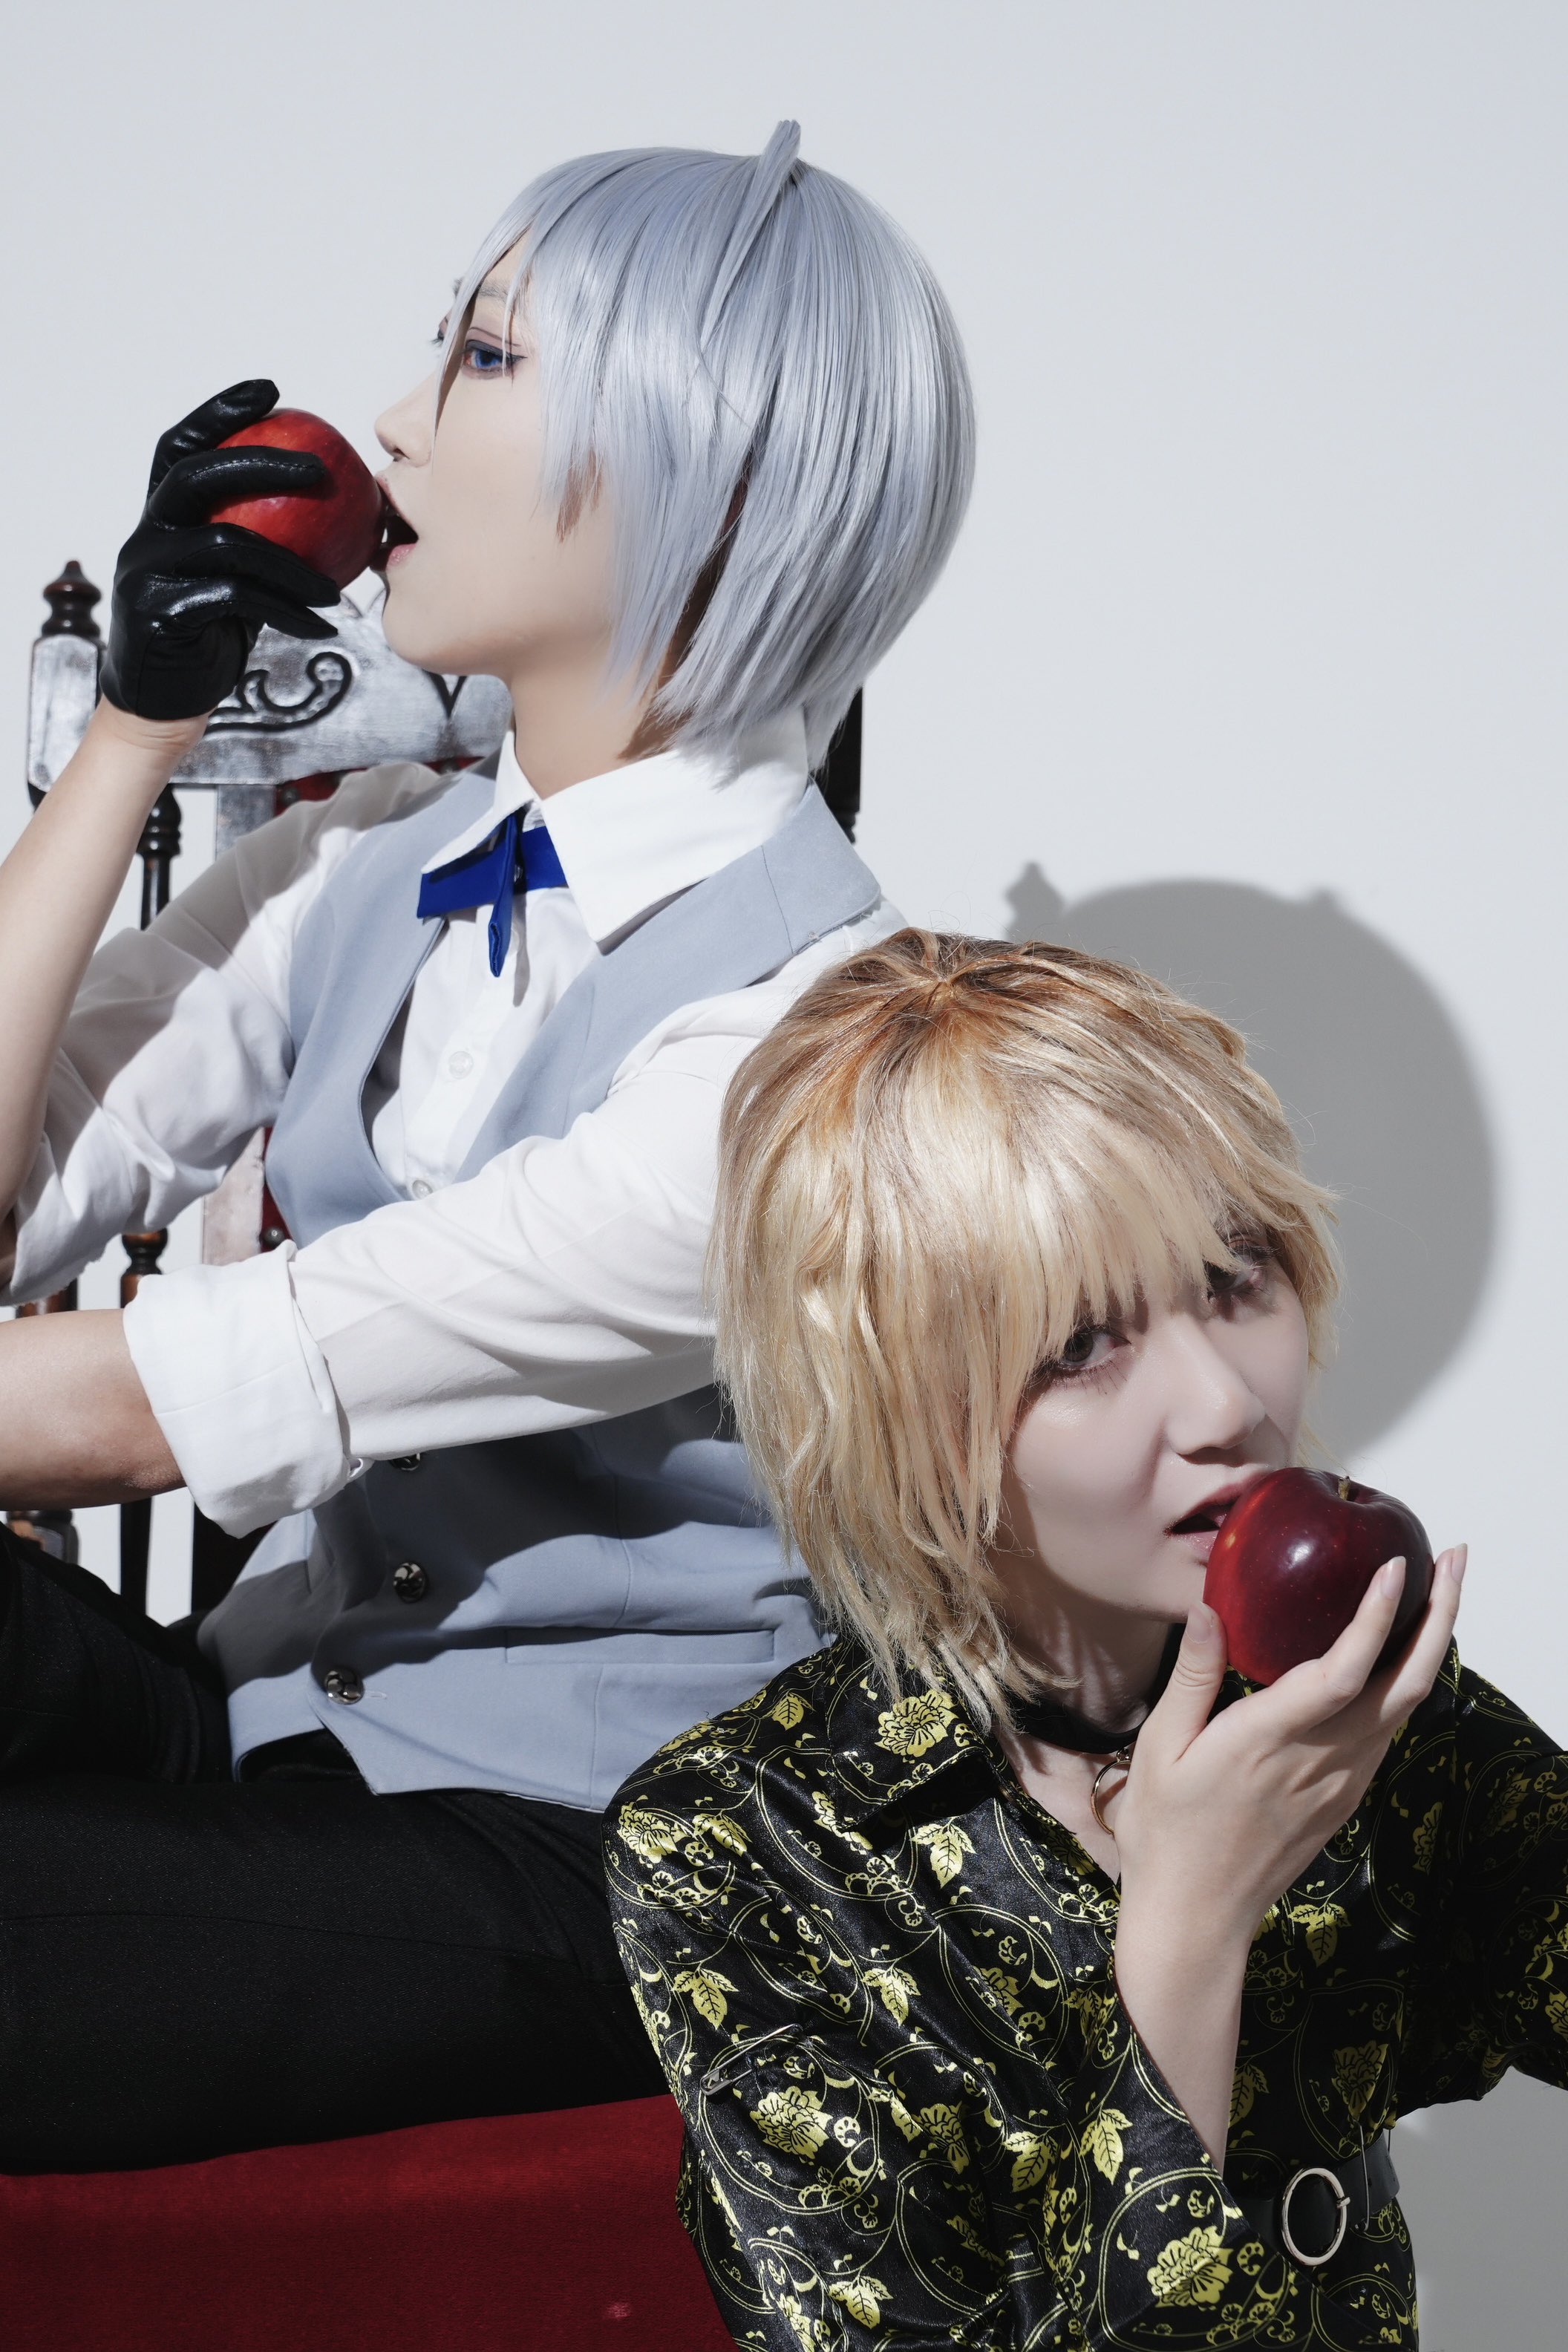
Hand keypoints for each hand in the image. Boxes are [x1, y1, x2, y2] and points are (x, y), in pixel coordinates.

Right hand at [100, 380, 341, 721]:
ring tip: (337, 588)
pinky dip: (285, 610)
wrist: (164, 704)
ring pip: (226, 542)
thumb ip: (261, 542)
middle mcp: (146, 534)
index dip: (221, 413)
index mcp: (162, 517)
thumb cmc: (210, 636)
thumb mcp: (236, 580)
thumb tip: (337, 512)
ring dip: (293, 563)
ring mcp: (145, 572)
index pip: (182, 446)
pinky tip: (322, 625)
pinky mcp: (157, 613)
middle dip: (261, 460)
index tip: (273, 391)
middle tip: (323, 469)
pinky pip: (234, 598)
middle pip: (197, 475)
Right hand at [1113, 1545, 1466, 1950]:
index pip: (1341, 1671)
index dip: (1376, 1618)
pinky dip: (1406, 1683)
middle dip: (1440, 1618)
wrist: (1197, 1916)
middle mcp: (1321, 1759)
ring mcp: (1342, 1782)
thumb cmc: (1166, 1830)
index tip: (1399, 1566)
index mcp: (1270, 1740)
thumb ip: (1194, 1676)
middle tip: (1456, 1559)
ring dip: (1431, 1646)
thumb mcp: (1161, 1748)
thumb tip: (1208, 1608)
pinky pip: (1389, 1731)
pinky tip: (1397, 1658)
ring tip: (1439, 1594)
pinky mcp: (1345, 1797)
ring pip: (1407, 1707)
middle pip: (1405, 1684)